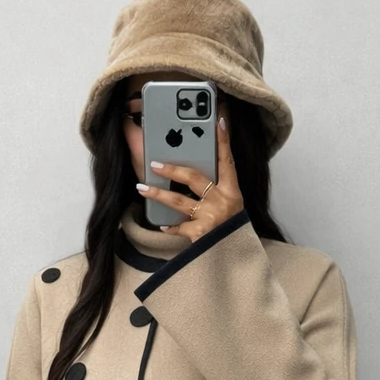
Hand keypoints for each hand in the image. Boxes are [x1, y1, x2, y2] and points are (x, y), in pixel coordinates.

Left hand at [136, 103, 243, 244]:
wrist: (237, 258)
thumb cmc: (234, 232)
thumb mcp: (233, 207)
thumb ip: (219, 191)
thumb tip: (195, 175)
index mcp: (232, 192)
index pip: (227, 160)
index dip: (223, 141)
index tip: (218, 121)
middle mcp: (222, 202)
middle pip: (194, 178)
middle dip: (172, 169)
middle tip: (155, 164)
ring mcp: (210, 218)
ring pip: (179, 202)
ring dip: (158, 194)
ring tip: (142, 188)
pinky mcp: (201, 235)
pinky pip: (180, 227)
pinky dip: (170, 227)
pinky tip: (161, 225)